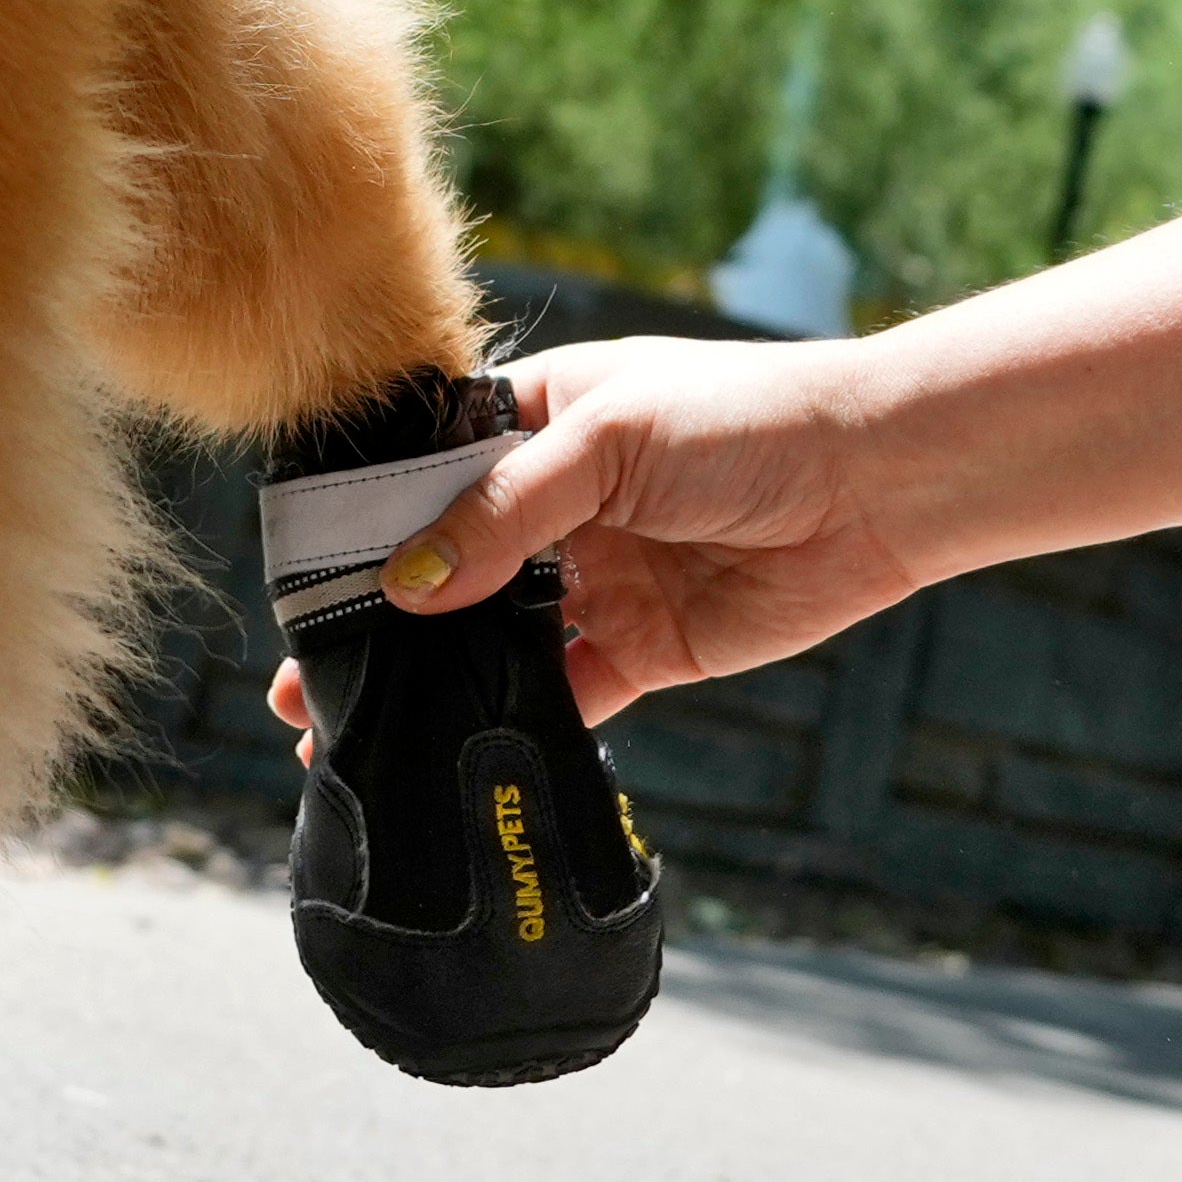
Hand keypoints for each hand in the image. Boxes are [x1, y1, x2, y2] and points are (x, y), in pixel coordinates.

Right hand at [258, 332, 956, 745]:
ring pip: (493, 642)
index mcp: (535, 418)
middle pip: (446, 568)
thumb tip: (406, 585)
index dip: (363, 531)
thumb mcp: (608, 441)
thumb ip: (504, 514)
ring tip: (356, 739)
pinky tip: (461, 762)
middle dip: (377, 626)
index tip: (302, 591)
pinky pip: (566, 695)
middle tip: (301, 689)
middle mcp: (557, 502)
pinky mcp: (645, 647)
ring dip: (432, 687)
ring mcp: (598, 578)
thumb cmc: (747, 420)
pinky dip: (518, 727)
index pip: (423, 476)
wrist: (879, 483)